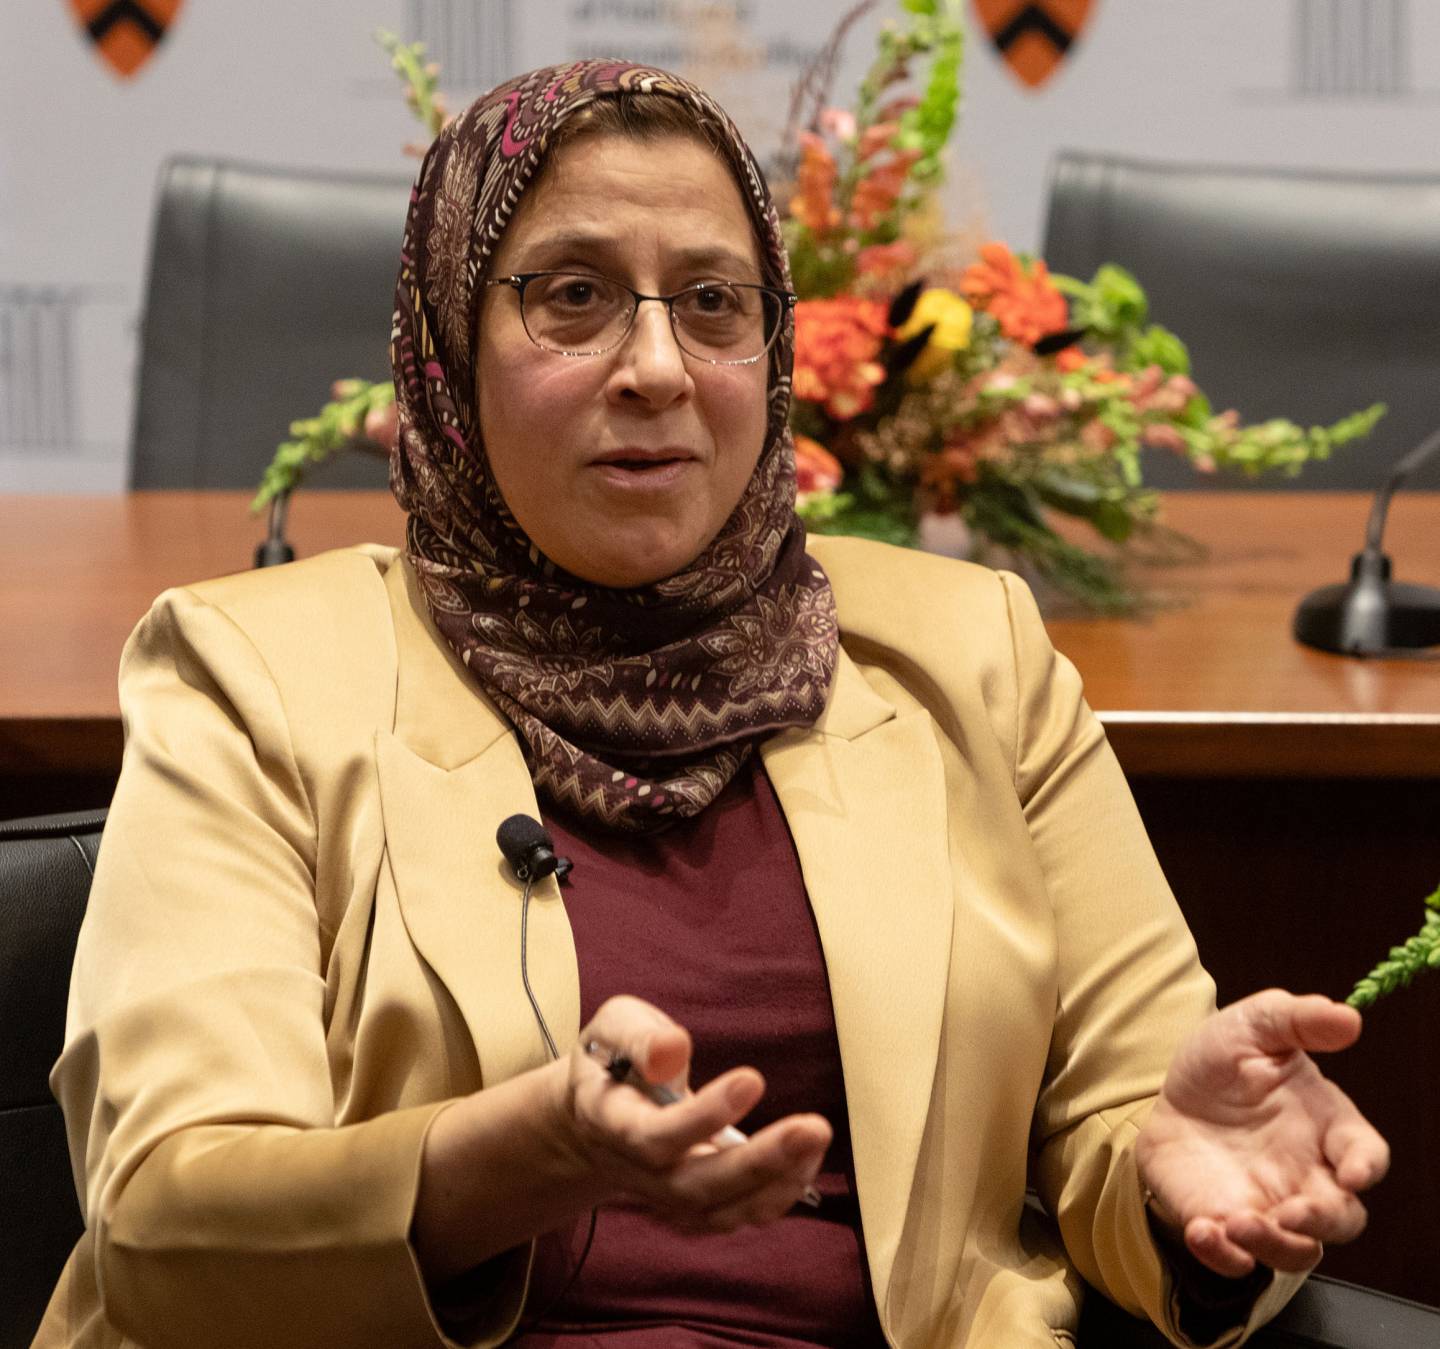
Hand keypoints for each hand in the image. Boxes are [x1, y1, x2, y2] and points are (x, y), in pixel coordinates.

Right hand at [552, 995, 831, 1233]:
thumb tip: (675, 1046)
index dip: (703, 1116)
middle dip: (758, 1162)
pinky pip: (734, 1216)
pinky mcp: (692, 1205)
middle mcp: (636, 1171)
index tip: (752, 1079)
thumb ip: (639, 1037)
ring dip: (776, 1182)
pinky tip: (805, 1158)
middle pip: (695, 1186)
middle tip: (813, 1128)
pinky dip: (774, 1195)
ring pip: (719, 1211)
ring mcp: (664, 1196)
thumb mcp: (612, 1028)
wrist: (592, 1118)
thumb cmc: (611, 1060)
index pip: (653, 1135)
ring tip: (815, 1139)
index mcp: (609, 1121)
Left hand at [1135, 989, 1388, 1277]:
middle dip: (1322, 1221)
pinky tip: (1204, 1232)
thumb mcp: (1254, 1025)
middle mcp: (1307, 1176)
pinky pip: (1234, 1259)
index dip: (1366, 1165)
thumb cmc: (1225, 1061)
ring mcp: (1268, 1205)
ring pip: (1294, 1251)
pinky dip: (1223, 1257)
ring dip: (1272, 1245)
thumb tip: (1348, 1016)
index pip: (1365, 1154)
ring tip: (1236, 1222)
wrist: (1169, 1091)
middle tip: (1290, 1211)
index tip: (1354, 1169)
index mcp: (1326, 1127)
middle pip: (1341, 1220)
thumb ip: (1297, 1019)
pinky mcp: (1224, 1224)